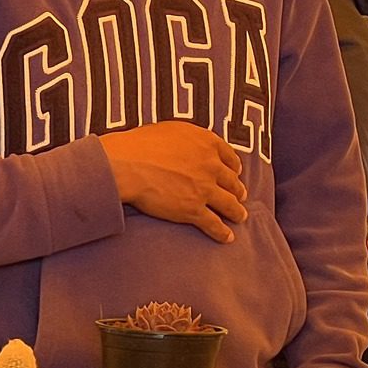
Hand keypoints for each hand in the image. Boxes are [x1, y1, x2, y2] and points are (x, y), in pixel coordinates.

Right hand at [100, 122, 246, 243]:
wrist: (127, 165)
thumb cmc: (140, 144)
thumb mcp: (171, 130)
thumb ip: (188, 138)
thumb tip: (189, 144)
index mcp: (207, 143)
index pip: (229, 156)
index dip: (234, 167)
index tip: (236, 172)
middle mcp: (211, 165)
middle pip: (232, 181)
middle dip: (238, 190)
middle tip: (241, 196)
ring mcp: (204, 189)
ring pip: (229, 203)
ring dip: (237, 212)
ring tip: (240, 217)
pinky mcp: (194, 209)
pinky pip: (214, 224)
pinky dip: (222, 232)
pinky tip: (228, 238)